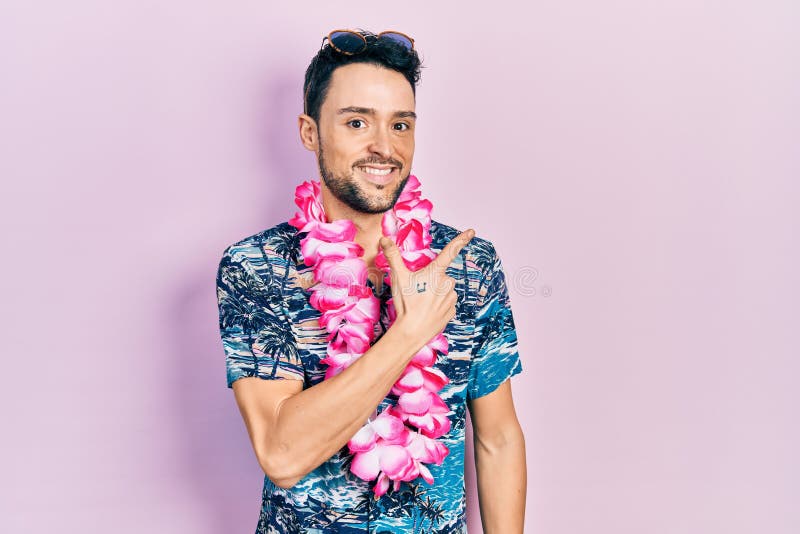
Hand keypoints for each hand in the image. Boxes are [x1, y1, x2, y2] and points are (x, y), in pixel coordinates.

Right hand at [379, 228, 474, 345]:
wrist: (412, 331)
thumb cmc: (406, 303)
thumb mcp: (398, 277)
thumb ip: (393, 256)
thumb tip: (384, 239)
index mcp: (436, 272)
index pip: (451, 250)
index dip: (462, 239)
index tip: (472, 231)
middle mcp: (447, 283)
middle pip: (440, 275)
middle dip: (431, 280)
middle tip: (417, 291)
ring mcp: (451, 298)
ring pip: (444, 290)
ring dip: (435, 293)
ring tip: (421, 303)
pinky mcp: (452, 311)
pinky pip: (446, 303)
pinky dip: (438, 305)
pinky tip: (428, 311)